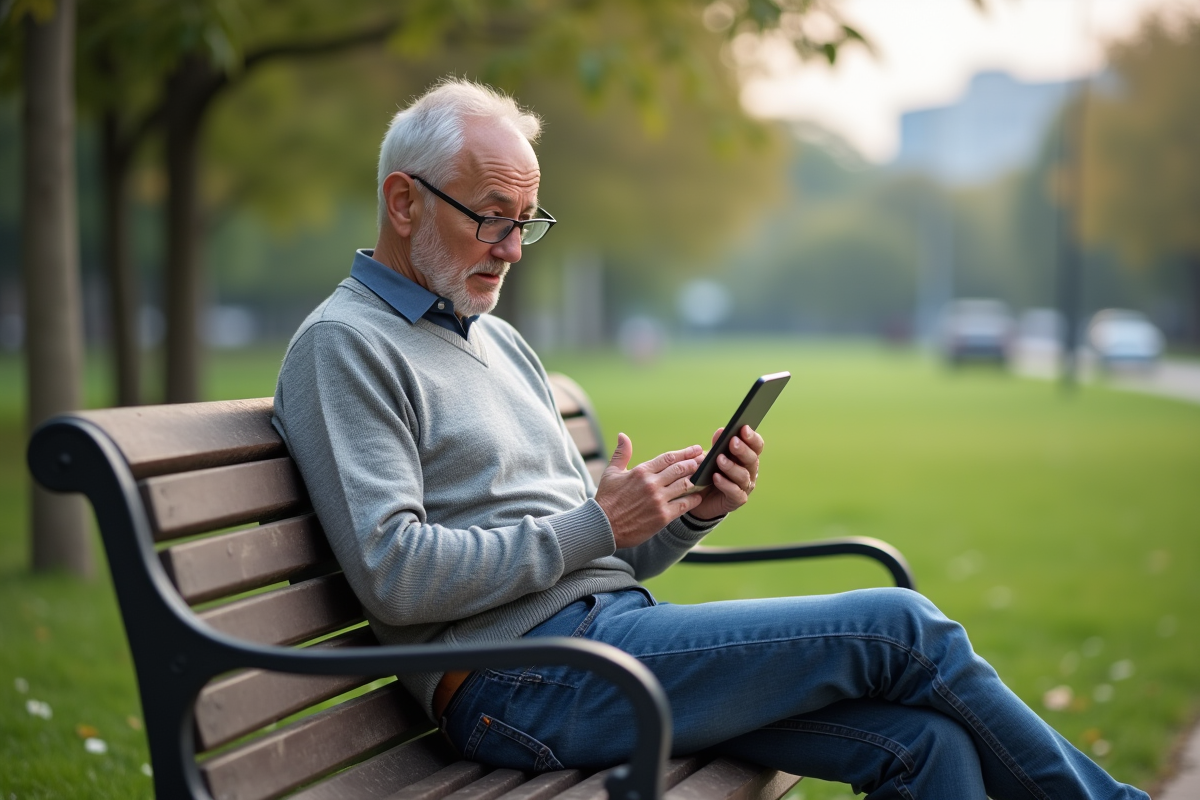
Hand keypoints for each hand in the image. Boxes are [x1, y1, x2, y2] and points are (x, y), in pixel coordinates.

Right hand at [594, 433, 704, 548]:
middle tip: (706, 460)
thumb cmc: (606, 500)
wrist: (603, 527)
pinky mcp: (662, 516)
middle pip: (680, 469)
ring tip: (706, 476)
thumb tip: (623, 435)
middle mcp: (651, 483)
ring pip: (685, 485)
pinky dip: (694, 499)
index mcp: (641, 471)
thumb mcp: (611, 473)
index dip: (685, 452)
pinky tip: (699, 496)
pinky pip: (684, 504)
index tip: (696, 449)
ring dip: (697, 479)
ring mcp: (658, 500)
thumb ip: (621, 454)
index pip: (668, 457)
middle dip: (695, 463)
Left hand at [689, 425, 763, 520]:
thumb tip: (721, 431)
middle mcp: (749, 471)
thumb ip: (717, 445)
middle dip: (742, 449)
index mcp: (746, 457)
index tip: (744, 428)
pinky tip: (716, 477)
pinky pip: (734, 492)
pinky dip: (726, 484)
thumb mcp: (711, 457)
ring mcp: (745, 487)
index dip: (752, 437)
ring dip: (731, 466)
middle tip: (732, 442)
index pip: (756, 446)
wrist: (699, 497)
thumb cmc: (709, 473)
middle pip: (752, 459)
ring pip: (743, 475)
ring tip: (719, 459)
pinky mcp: (737, 500)